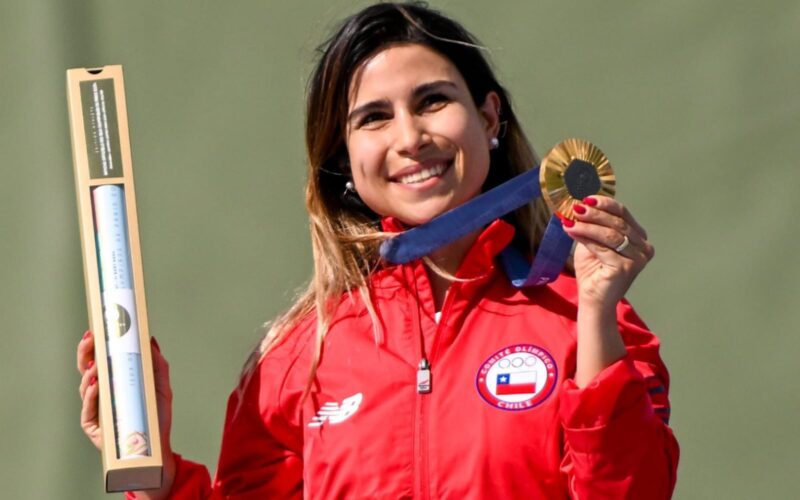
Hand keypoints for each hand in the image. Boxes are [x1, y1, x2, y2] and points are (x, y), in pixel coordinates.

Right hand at [77, 331, 176, 498]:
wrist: (157, 447)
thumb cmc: (156, 416)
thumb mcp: (161, 386)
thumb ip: (156, 364)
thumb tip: (150, 339)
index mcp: (114, 382)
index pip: (100, 360)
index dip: (95, 346)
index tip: (96, 329)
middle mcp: (102, 394)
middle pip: (87, 370)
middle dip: (85, 353)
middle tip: (90, 339)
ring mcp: (96, 411)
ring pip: (85, 388)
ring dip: (89, 374)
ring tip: (96, 363)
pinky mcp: (94, 427)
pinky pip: (89, 410)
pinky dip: (92, 396)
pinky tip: (97, 386)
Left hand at [562, 196, 654, 309]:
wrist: (594, 300)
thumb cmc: (594, 271)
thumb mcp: (592, 242)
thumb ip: (591, 226)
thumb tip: (577, 205)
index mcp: (638, 237)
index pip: (623, 214)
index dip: (605, 204)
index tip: (586, 198)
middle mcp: (643, 247)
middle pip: (617, 222)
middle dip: (594, 214)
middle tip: (576, 208)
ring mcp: (638, 259)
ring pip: (610, 234)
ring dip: (587, 225)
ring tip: (570, 220)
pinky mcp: (626, 268)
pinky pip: (604, 248)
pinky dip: (586, 238)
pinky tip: (572, 232)